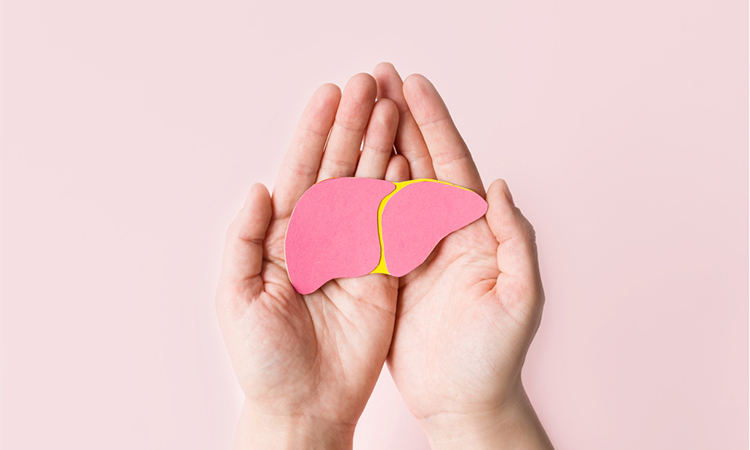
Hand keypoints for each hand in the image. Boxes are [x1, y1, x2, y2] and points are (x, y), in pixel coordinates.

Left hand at [215, 73, 408, 448]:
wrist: (304, 403)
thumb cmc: (262, 357)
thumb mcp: (237, 295)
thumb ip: (245, 239)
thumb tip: (259, 187)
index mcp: (283, 237)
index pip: (301, 172)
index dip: (314, 132)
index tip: (330, 94)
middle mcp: (320, 237)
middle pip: (339, 170)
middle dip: (353, 126)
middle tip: (370, 83)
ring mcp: (353, 253)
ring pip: (368, 189)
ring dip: (380, 147)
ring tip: (392, 108)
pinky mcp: (381, 274)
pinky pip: (392, 227)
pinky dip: (400, 193)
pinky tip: (405, 161)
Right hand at [373, 63, 553, 448]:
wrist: (464, 401)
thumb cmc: (497, 356)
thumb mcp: (521, 297)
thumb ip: (516, 239)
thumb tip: (501, 186)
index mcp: (475, 230)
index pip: (453, 164)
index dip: (434, 123)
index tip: (414, 85)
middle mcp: (443, 231)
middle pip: (419, 162)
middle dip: (400, 119)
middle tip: (377, 78)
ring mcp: (413, 249)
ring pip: (390, 185)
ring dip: (375, 145)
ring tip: (356, 109)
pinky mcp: (388, 273)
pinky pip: (369, 225)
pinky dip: (356, 193)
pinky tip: (340, 168)